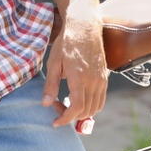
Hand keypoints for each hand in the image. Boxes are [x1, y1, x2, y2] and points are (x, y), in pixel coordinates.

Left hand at [43, 15, 107, 129]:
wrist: (84, 28)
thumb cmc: (66, 44)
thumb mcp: (53, 63)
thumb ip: (51, 85)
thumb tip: (46, 104)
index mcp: (79, 78)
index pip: (76, 108)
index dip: (65, 119)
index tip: (55, 123)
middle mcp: (93, 82)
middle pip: (86, 111)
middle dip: (70, 115)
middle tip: (56, 106)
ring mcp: (101, 81)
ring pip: (95, 108)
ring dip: (81, 113)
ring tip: (66, 103)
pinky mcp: (105, 78)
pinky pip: (101, 100)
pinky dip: (90, 106)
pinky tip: (78, 99)